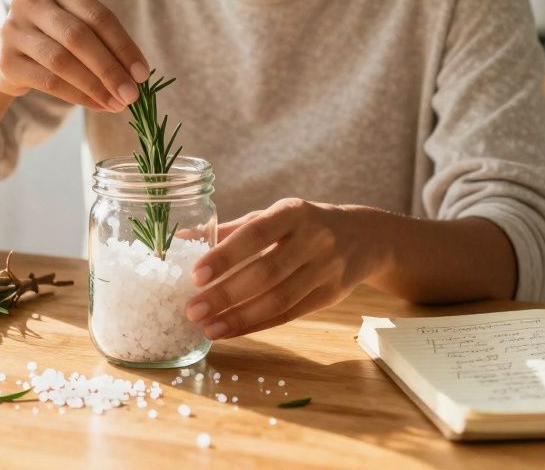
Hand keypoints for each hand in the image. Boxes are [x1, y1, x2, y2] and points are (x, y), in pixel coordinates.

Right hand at [0, 0, 148, 112]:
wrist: (5, 56)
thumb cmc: (53, 39)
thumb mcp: (77, 28)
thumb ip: (104, 44)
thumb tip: (136, 77)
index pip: (98, 16)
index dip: (124, 46)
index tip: (143, 74)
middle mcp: (31, 2)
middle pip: (79, 37)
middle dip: (110, 69)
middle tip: (132, 94)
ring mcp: (13, 30)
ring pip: (62, 61)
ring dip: (95, 86)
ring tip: (117, 104)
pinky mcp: (5, 61)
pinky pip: (48, 82)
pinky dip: (78, 96)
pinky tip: (97, 105)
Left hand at [183, 198, 385, 339]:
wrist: (363, 237)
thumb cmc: (303, 225)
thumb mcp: (272, 217)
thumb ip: (229, 230)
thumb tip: (181, 238)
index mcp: (293, 212)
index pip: (256, 233)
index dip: (226, 255)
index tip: (196, 275)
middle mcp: (313, 240)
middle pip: (266, 272)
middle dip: (226, 294)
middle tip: (192, 310)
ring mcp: (325, 270)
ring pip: (279, 299)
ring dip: (240, 318)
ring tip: (208, 328)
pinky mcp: (329, 296)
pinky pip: (289, 314)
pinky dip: (257, 325)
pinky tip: (231, 331)